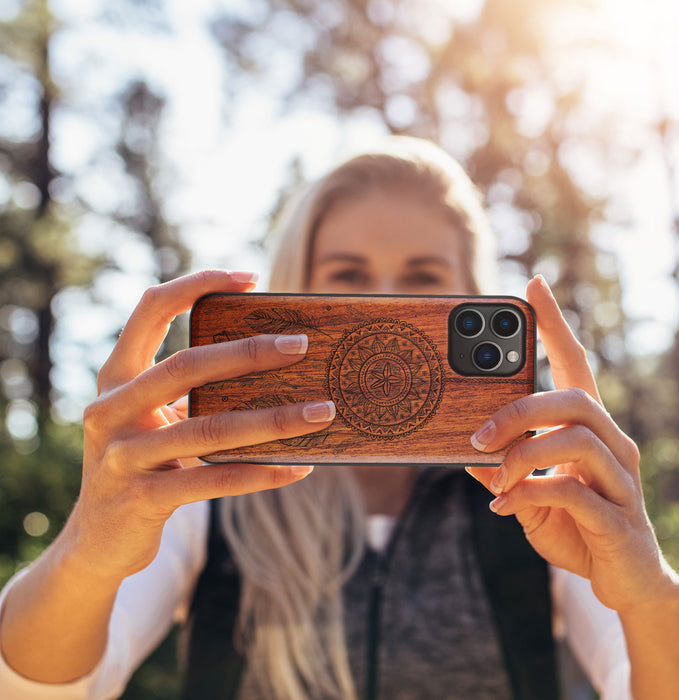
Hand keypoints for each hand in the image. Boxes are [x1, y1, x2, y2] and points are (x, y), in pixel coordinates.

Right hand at [69, 270, 333, 581]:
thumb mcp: (150, 420)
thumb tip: (272, 367)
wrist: (95, 541)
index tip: (249, 278)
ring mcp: (122, 456)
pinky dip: (262, 473)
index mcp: (116, 377)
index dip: (196, 284)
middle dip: (249, 352)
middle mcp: (111, 410)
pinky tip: (299, 468)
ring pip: (210, 429)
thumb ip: (188, 392)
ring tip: (322, 411)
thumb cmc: (140, 464)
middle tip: (301, 345)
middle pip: (186, 366)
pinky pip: (214, 481)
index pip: (150, 310)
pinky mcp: (142, 499)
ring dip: (274, 419)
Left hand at [467, 275, 674, 613]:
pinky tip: (508, 506)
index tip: (533, 285)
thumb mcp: (529, 495)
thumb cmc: (575, 526)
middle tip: (478, 436)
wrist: (623, 580)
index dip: (555, 324)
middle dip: (520, 411)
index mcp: (589, 430)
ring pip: (576, 438)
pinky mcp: (618, 518)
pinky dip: (531, 493)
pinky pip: (573, 491)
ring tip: (495, 477)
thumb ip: (504, 472)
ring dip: (523, 455)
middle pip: (573, 399)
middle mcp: (612, 444)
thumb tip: (467, 456)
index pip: (575, 364)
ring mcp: (621, 480)